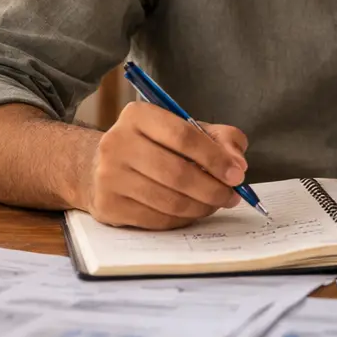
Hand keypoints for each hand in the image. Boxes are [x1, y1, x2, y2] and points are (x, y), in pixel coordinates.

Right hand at [79, 102, 248, 229]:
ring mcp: (109, 177)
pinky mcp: (108, 206)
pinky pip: (156, 220)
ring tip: (215, 204)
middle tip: (231, 196)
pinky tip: (191, 212)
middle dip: (213, 189)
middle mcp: (117, 143)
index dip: (216, 158)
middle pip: (177, 173)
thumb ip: (220, 138)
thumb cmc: (153, 146)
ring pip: (169, 201)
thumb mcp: (185, 130)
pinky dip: (181, 219)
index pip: (184, 136)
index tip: (238, 174)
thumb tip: (237, 163)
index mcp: (138, 116)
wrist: (98, 168)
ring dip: (201, 207)